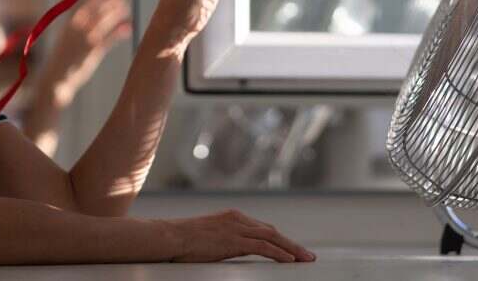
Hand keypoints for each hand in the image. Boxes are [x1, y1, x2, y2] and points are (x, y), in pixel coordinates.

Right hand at [39, 0, 131, 104]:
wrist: (56, 78)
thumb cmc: (62, 59)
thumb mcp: (65, 39)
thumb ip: (75, 27)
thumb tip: (84, 17)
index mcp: (69, 25)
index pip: (84, 6)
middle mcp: (77, 29)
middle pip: (97, 11)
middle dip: (110, 3)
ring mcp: (85, 39)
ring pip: (103, 22)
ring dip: (116, 14)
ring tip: (126, 9)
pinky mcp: (93, 52)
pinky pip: (108, 39)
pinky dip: (118, 33)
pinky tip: (127, 29)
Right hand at [159, 209, 314, 262]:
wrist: (170, 236)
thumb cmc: (183, 240)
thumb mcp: (208, 236)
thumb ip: (224, 239)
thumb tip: (230, 249)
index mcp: (232, 217)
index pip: (263, 228)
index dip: (280, 239)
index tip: (292, 249)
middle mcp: (237, 219)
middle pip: (272, 231)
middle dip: (291, 244)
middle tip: (307, 255)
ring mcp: (237, 228)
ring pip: (272, 238)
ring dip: (291, 249)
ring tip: (305, 259)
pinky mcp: (234, 240)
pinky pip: (263, 247)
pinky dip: (278, 253)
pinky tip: (289, 261)